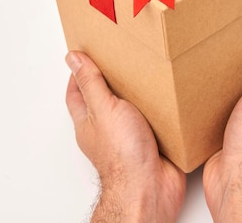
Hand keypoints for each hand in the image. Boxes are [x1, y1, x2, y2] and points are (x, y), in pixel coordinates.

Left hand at [65, 52, 185, 221]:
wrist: (150, 186)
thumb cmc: (123, 156)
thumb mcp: (103, 108)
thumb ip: (90, 83)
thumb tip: (74, 59)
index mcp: (89, 121)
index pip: (77, 93)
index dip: (79, 74)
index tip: (85, 56)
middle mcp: (107, 130)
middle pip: (103, 100)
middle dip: (109, 82)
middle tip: (118, 62)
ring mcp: (129, 137)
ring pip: (131, 110)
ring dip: (138, 96)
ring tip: (146, 76)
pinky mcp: (153, 143)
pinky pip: (155, 122)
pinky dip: (161, 112)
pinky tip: (168, 100)